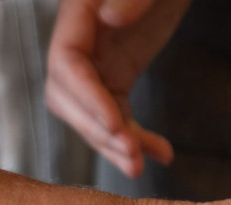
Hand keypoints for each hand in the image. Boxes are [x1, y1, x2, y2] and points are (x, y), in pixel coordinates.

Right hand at [45, 0, 189, 177]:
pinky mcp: (116, 77)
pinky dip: (135, 139)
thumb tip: (108, 18)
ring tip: (145, 164)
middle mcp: (80, 42)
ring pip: (89, 115)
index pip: (67, 64)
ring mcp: (96, 63)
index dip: (87, 98)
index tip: (116, 125)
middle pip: (67, 97)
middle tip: (133, 156)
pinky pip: (116, 116)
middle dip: (97, 131)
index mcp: (79, 15)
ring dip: (114, 145)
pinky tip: (163, 155)